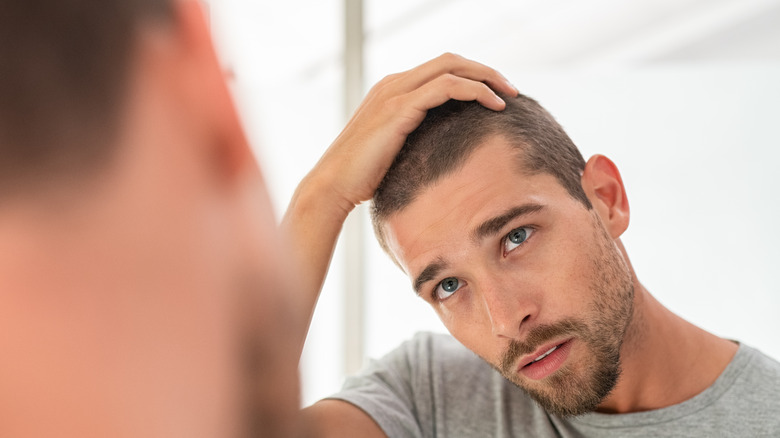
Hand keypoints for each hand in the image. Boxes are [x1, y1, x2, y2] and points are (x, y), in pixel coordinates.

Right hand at [282, 53, 517, 319]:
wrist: (333, 187)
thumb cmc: (362, 178)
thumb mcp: (394, 153)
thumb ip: (415, 141)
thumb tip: (445, 153)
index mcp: (392, 90)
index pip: (441, 69)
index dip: (472, 76)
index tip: (497, 95)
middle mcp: (393, 84)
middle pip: (450, 60)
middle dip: (485, 70)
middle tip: (512, 89)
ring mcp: (394, 93)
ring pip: (452, 67)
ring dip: (486, 77)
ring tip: (509, 96)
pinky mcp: (399, 109)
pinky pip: (446, 87)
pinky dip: (474, 91)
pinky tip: (493, 106)